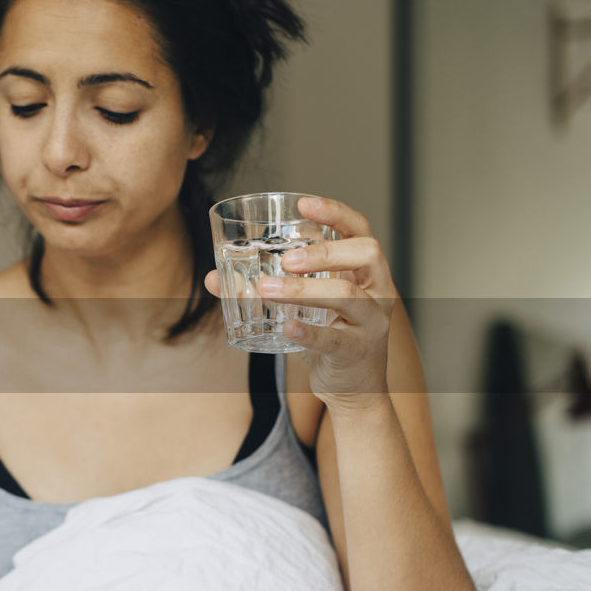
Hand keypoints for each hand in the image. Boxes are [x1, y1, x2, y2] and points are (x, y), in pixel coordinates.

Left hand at [204, 196, 397, 410]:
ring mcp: (372, 321)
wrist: (353, 387)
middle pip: (364, 253)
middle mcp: (377, 289)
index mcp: (364, 269)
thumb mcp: (302, 305)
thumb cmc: (327, 333)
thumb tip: (213, 278)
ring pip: (349, 295)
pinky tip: (286, 327)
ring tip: (267, 289)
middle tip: (286, 259)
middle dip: (325, 251)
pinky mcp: (358, 351)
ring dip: (305, 289)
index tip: (304, 203)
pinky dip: (309, 332)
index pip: (360, 229)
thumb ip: (263, 287)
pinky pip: (335, 339)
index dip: (336, 212)